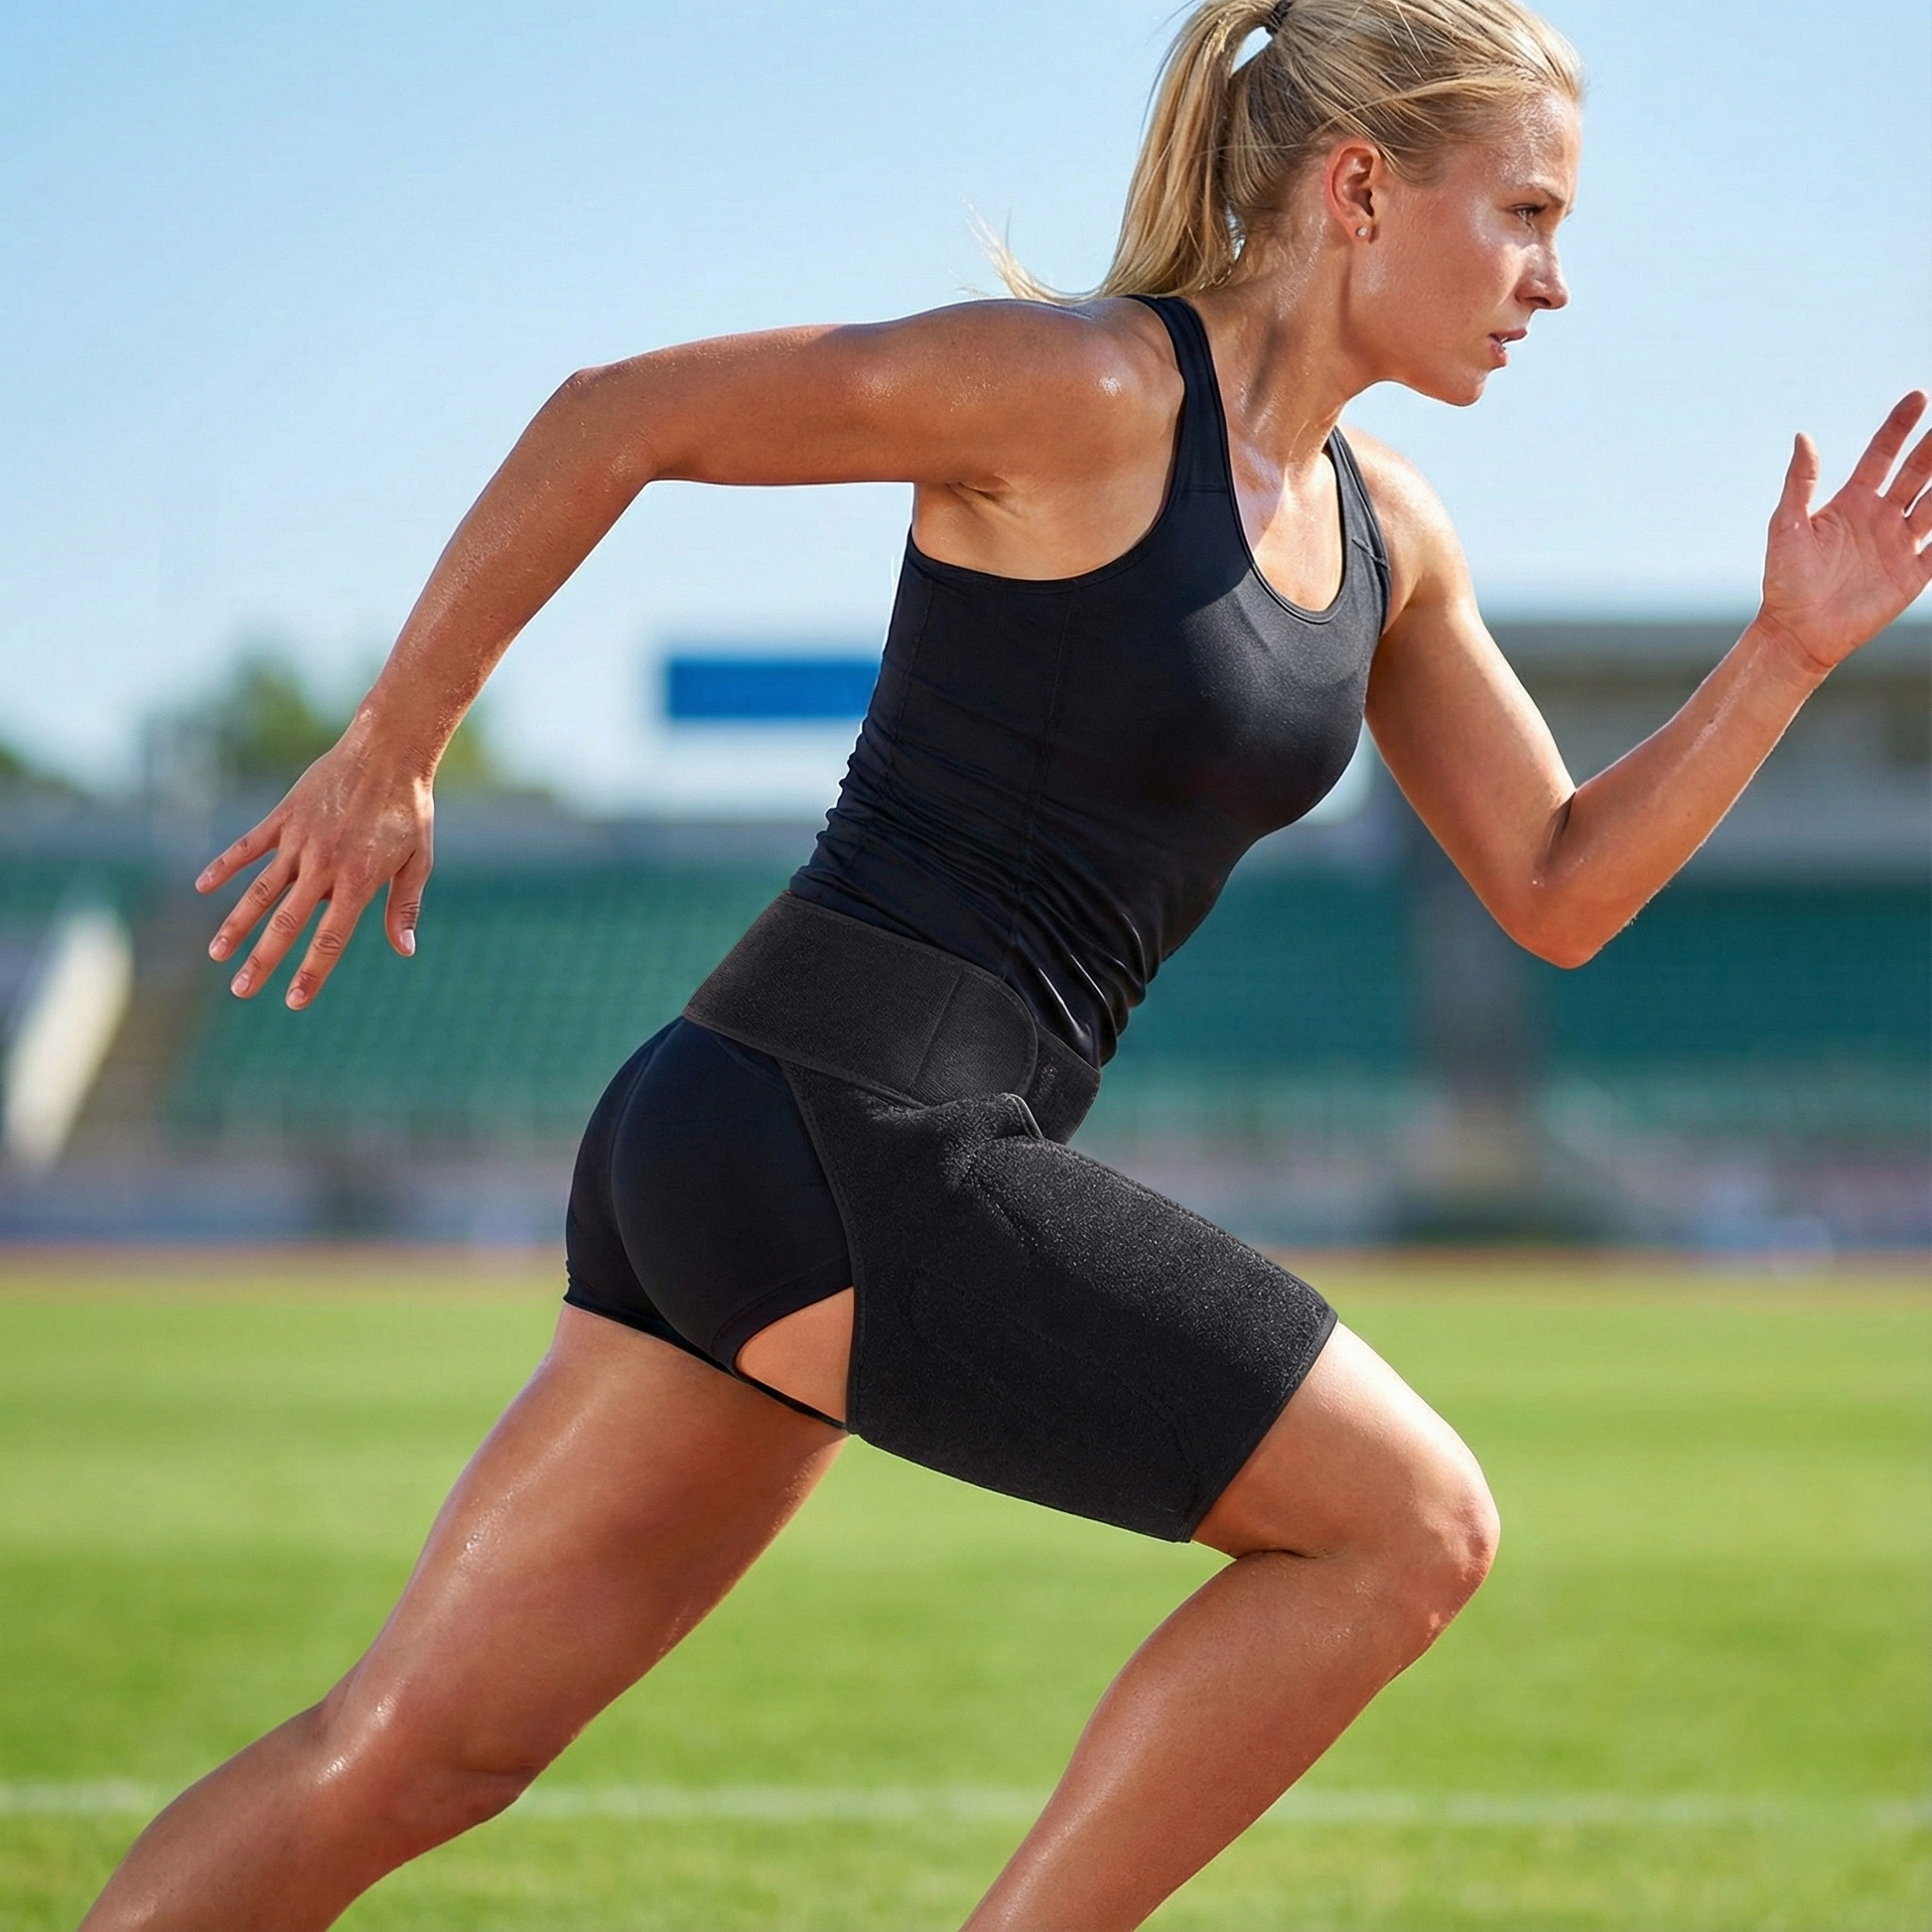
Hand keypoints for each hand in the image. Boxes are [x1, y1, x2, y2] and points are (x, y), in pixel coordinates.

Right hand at [197, 724, 433, 1009]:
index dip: (311, 972)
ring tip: (216, 954)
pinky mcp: (283, 817)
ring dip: (236, 924)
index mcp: (358, 881)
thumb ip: (405, 906)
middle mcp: (323, 865)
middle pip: (286, 923)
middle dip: (262, 961)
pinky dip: (224, 866)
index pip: (330, 939)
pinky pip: (248, 847)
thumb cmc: (408, 809)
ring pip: (260, 891)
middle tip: (240, 991)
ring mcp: (299, 841)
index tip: (293, 1001)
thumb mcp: (417, 860)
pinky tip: (203, 887)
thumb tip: (405, 950)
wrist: (387, 752)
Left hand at [1757, 391, 1931, 676]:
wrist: (1796, 632)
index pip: (1882, 455)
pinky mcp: (1913, 574)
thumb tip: (1803, 436)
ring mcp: (1899, 545)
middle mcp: (1880, 518)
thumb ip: (1799, 482)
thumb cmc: (1784, 580)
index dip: (1899, 426)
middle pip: (1916, 472)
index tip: (1918, 397)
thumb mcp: (1786, 526)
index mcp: (1851, 502)